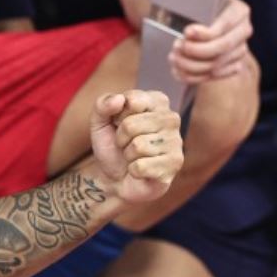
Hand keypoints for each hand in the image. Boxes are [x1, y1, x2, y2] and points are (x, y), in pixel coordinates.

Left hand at [89, 90, 182, 204]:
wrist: (115, 177)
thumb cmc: (112, 145)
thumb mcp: (99, 122)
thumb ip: (103, 104)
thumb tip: (119, 99)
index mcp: (157, 101)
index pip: (131, 101)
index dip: (117, 116)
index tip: (120, 124)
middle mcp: (171, 118)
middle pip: (131, 125)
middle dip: (120, 138)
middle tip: (126, 144)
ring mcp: (176, 141)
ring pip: (138, 146)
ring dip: (128, 155)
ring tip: (133, 156)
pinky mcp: (174, 164)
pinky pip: (142, 166)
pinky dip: (134, 170)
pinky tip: (141, 170)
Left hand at [170, 0, 252, 84]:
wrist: (213, 23)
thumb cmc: (203, 11)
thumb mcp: (201, 6)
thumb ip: (196, 17)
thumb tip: (189, 35)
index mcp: (239, 11)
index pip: (225, 23)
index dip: (205, 32)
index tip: (186, 33)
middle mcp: (243, 31)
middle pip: (223, 46)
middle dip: (196, 50)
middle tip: (178, 47)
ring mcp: (241, 49)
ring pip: (217, 64)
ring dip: (190, 64)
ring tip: (174, 58)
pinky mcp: (235, 66)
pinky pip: (214, 76)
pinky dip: (193, 76)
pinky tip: (178, 71)